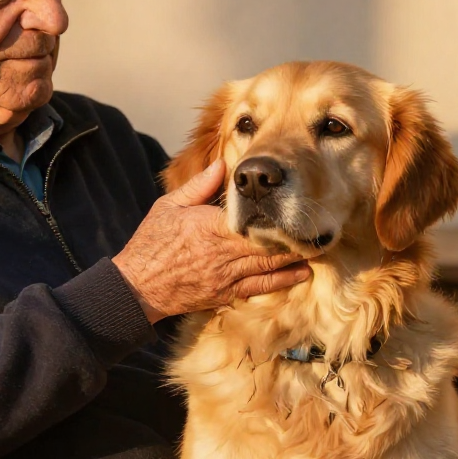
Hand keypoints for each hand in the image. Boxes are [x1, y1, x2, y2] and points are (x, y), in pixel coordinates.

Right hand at [113, 160, 311, 322]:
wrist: (136, 287)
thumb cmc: (151, 242)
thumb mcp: (169, 205)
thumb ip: (199, 185)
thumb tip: (223, 164)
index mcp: (210, 228)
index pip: (252, 220)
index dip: (277, 213)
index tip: (297, 200)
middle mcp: (223, 254)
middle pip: (269, 245)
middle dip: (295, 235)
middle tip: (321, 224)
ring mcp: (226, 277)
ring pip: (269, 267)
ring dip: (295, 257)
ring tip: (319, 245)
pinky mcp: (225, 294)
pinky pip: (259, 288)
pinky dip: (282, 281)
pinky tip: (301, 273)